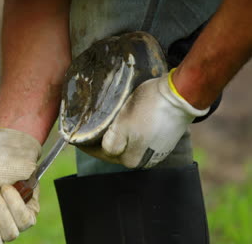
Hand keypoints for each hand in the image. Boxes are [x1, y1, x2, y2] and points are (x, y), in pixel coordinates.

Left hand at [79, 69, 208, 167]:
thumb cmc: (149, 107)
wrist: (180, 95)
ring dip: (114, 136)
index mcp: (130, 159)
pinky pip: (138, 138)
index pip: (100, 153)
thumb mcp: (123, 124)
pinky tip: (123, 121)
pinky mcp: (163, 140)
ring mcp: (155, 151)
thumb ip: (110, 143)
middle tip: (87, 128)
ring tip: (103, 124)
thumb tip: (104, 150)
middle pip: (113, 150)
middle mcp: (143, 160)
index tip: (75, 136)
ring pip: (126, 144)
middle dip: (99, 141)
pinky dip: (128, 132)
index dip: (85, 143)